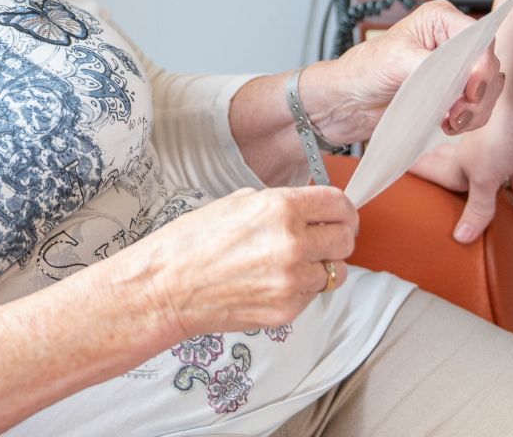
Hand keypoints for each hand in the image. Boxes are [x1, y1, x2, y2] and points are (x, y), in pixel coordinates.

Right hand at [120, 186, 357, 336]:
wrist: (167, 286)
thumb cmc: (192, 242)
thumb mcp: (237, 203)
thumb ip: (280, 205)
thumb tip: (309, 209)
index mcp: (280, 209)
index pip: (338, 204)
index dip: (344, 209)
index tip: (342, 215)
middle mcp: (292, 244)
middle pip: (345, 240)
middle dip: (338, 237)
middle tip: (324, 239)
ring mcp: (292, 281)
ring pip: (335, 273)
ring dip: (321, 266)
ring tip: (293, 264)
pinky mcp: (287, 310)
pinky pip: (312, 296)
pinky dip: (301, 289)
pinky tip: (272, 281)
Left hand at [306, 0, 503, 145]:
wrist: (351, 101)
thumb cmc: (364, 70)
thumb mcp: (395, 59)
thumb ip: (431, 64)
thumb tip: (460, 74)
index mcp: (440, 19)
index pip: (480, 38)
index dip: (482, 65)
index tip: (471, 91)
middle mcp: (453, 40)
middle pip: (489, 66)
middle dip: (477, 94)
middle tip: (457, 112)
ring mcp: (456, 67)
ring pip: (489, 89)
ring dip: (475, 110)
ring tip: (450, 121)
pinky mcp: (454, 92)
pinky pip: (479, 107)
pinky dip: (469, 119)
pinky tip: (448, 124)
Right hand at [411, 95, 512, 241]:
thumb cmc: (495, 121)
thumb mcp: (483, 176)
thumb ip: (477, 207)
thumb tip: (462, 236)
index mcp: (451, 162)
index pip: (424, 175)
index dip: (410, 180)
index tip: (394, 189)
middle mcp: (468, 158)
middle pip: (455, 181)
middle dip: (447, 194)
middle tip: (434, 208)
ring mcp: (494, 155)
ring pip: (488, 184)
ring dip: (489, 202)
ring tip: (481, 224)